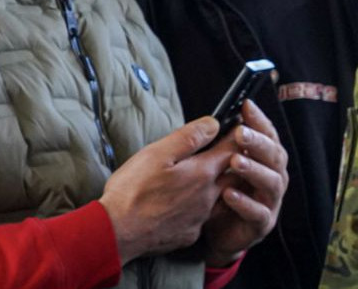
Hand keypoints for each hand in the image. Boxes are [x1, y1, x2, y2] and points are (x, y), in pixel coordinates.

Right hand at [99, 116, 235, 263]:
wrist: (116, 233)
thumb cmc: (133, 191)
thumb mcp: (158, 153)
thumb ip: (190, 137)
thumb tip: (214, 124)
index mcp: (202, 173)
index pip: (232, 149)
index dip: (238, 136)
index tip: (241, 128)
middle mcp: (208, 196)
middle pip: (234, 175)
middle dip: (237, 162)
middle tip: (231, 151)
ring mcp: (200, 217)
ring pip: (222, 197)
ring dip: (222, 185)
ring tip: (212, 176)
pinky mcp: (190, 233)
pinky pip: (204, 217)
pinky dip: (204, 207)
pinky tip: (192, 203)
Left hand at [201, 100, 288, 266]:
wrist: (217, 234)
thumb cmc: (221, 194)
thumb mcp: (221, 166)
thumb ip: (224, 147)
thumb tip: (215, 120)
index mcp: (266, 161)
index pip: (269, 136)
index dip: (260, 121)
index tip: (246, 106)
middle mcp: (274, 178)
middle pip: (275, 157)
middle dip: (259, 143)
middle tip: (240, 133)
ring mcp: (271, 202)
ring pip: (271, 183)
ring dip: (254, 170)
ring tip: (235, 161)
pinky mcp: (262, 225)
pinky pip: (259, 213)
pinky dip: (245, 203)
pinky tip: (228, 194)